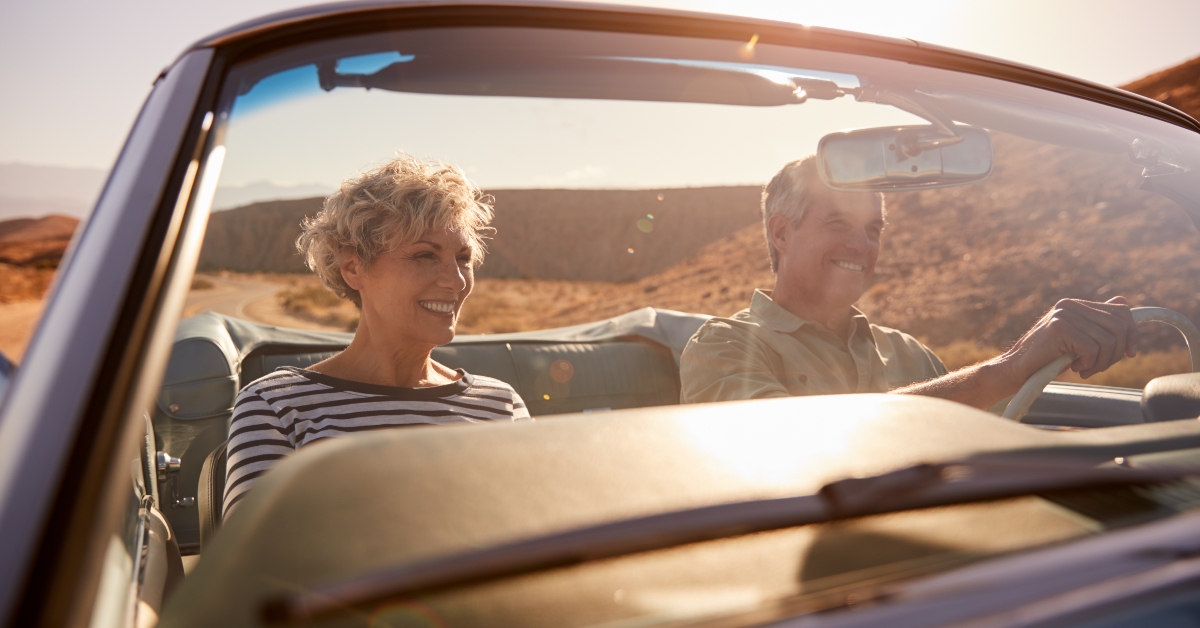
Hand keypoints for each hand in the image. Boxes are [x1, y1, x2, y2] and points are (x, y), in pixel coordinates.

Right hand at [1003, 296, 1137, 382]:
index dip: (1131, 334)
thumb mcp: (1078, 340)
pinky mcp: (1059, 328)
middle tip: (1097, 366)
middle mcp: (1070, 305)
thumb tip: (1123, 301)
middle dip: (1116, 353)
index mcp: (1075, 304)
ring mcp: (1064, 315)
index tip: (1129, 353)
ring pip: (1108, 341)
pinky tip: (1073, 367)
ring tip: (1083, 368)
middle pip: (1119, 327)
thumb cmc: (1047, 358)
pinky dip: (1088, 364)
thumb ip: (1098, 322)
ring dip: (1101, 362)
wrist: (1017, 369)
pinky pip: (1093, 349)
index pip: (1120, 311)